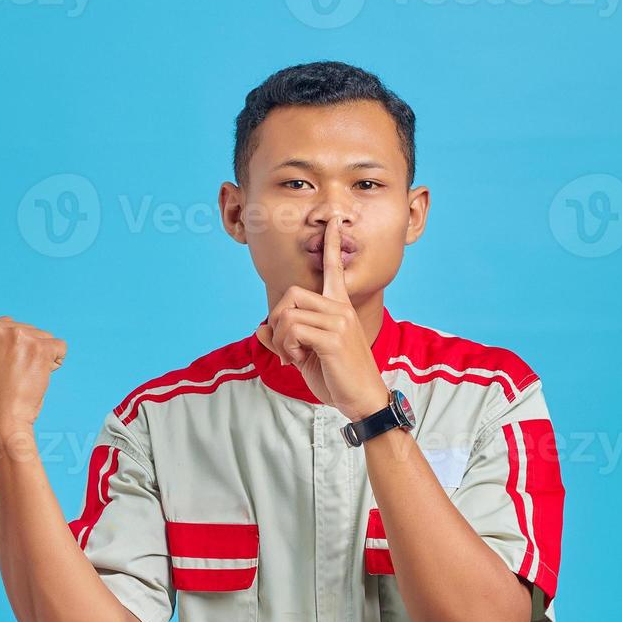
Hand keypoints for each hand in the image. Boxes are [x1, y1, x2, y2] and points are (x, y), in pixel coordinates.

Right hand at [0, 316, 66, 435]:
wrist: (0, 421)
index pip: (4, 333)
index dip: (5, 356)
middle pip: (23, 332)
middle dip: (23, 354)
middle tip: (10, 379)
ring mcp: (18, 335)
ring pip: (42, 339)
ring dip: (39, 359)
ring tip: (22, 380)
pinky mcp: (40, 346)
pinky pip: (59, 348)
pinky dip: (55, 364)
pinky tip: (38, 378)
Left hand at [256, 220, 388, 420]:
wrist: (363, 399)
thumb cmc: (338, 378)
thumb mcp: (306, 357)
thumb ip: (284, 341)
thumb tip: (258, 330)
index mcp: (339, 307)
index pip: (335, 269)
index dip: (332, 244)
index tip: (335, 222)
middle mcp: (340, 308)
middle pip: (291, 293)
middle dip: (275, 319)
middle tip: (282, 344)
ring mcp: (338, 321)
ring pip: (287, 314)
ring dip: (279, 339)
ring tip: (292, 356)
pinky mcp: (333, 337)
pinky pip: (292, 330)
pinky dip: (285, 347)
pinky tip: (296, 360)